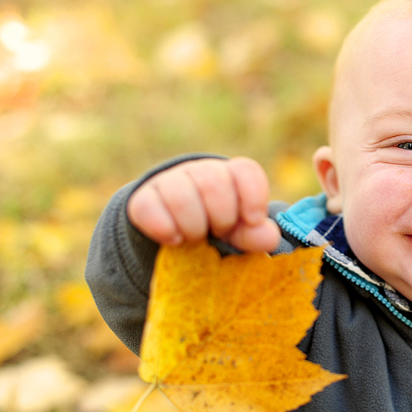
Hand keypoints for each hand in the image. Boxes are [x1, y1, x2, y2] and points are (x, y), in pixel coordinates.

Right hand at [126, 157, 281, 252]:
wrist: (173, 236)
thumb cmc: (216, 231)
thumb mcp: (239, 236)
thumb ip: (255, 236)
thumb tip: (269, 236)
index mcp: (231, 176)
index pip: (245, 171)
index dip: (252, 196)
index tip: (252, 220)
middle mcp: (200, 172)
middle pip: (214, 182)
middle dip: (221, 216)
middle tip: (217, 232)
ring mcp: (169, 182)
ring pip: (181, 194)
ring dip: (193, 225)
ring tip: (195, 239)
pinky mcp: (142, 200)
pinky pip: (147, 208)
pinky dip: (164, 228)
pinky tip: (174, 240)